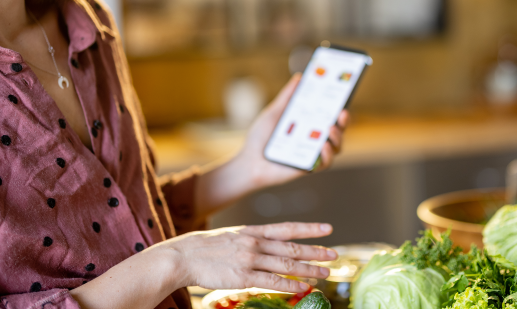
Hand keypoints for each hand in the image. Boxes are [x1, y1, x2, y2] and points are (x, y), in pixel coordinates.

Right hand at [169, 222, 335, 291]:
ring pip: (286, 266)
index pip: (287, 228)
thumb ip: (250, 239)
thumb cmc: (204, 247)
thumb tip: (267, 246)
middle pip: (292, 248)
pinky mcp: (242, 277)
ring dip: (308, 270)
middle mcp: (255, 243)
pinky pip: (271, 282)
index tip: (327, 228)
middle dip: (315, 252)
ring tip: (324, 274)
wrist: (182, 255)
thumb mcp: (231, 236)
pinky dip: (289, 285)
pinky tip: (302, 288)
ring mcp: (250, 260)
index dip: (309, 229)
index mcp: (252, 231)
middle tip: (334, 254)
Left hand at [237, 74, 349, 187]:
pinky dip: (327, 154)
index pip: (331, 116)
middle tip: (342, 112)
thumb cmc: (260, 138)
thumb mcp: (274, 113)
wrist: (248, 161)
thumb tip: (299, 77)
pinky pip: (326, 163)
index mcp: (310, 126)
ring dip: (338, 137)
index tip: (343, 97)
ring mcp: (313, 154)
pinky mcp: (309, 168)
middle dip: (344, 121)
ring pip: (337, 147)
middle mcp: (315, 140)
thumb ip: (287, 97)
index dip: (340, 108)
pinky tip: (323, 146)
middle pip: (339, 130)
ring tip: (330, 128)